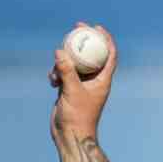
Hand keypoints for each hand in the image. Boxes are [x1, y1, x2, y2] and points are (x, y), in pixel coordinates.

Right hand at [50, 22, 117, 139]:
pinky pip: (63, 74)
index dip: (106, 40)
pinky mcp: (71, 89)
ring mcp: (82, 84)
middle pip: (91, 55)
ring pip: (74, 63)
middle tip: (75, 27)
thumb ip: (67, 71)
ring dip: (63, 63)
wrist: (71, 134)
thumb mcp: (72, 91)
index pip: (110, 56)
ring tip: (56, 75)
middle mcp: (95, 81)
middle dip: (83, 41)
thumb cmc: (78, 116)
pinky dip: (56, 74)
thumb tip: (60, 51)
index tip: (97, 28)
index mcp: (103, 81)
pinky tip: (52, 83)